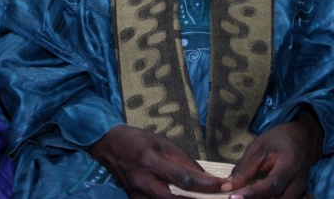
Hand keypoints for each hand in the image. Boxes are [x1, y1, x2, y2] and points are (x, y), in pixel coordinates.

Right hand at [89, 124, 232, 198]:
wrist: (108, 146)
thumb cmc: (138, 140)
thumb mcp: (163, 143)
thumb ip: (184, 162)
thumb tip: (206, 178)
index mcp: (152, 162)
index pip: (184, 179)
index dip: (207, 185)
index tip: (225, 186)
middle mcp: (144, 183)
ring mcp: (137, 196)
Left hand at [226, 112, 323, 198]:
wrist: (303, 140)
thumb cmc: (279, 140)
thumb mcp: (258, 147)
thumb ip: (244, 168)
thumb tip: (228, 185)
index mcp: (289, 166)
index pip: (272, 184)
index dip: (253, 193)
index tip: (234, 197)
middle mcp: (298, 183)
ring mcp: (299, 192)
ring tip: (242, 198)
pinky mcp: (295, 196)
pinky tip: (253, 198)